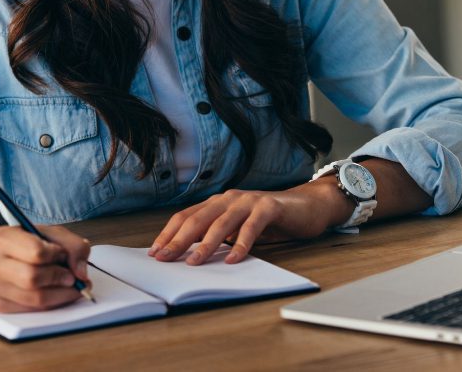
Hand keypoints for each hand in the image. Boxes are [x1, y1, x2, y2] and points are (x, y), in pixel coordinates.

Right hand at [0, 224, 91, 312]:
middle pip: (33, 278)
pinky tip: (56, 293)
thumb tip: (81, 272)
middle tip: (73, 277)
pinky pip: (30, 310)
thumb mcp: (47, 232)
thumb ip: (72, 245)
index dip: (57, 255)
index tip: (64, 256)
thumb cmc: (22, 241)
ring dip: (60, 295)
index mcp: (2, 238)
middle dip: (60, 278)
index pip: (36, 252)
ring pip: (33, 299)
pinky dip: (50, 303)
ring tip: (69, 286)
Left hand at [147, 180, 352, 265]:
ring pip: (222, 222)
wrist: (306, 206)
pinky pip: (252, 227)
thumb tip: (188, 255)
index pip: (187, 216)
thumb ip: (218, 236)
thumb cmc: (269, 220)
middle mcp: (230, 198)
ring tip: (194, 262)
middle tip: (165, 258)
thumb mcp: (238, 228)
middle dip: (179, 240)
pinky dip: (241, 244)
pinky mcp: (269, 207)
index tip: (155, 253)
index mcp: (218, 202)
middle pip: (198, 219)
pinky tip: (233, 259)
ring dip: (206, 244)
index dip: (169, 234)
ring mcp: (249, 201)